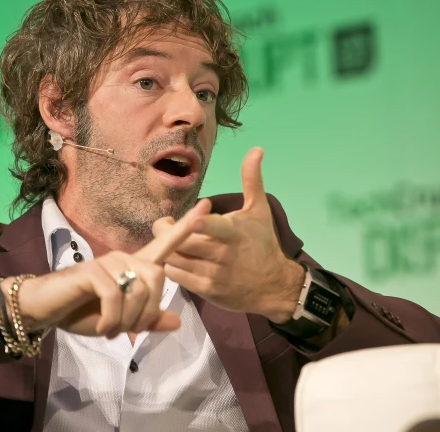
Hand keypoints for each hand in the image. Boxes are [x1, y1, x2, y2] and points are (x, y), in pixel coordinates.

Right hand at [9, 198, 211, 337]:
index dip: (187, 226)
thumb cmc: (83, 312)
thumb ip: (147, 321)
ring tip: (111, 330)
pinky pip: (115, 297)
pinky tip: (102, 327)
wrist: (45, 310)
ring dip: (127, 320)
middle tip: (129, 331)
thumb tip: (176, 321)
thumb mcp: (120, 322)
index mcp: (134, 267)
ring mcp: (107, 262)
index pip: (166, 243)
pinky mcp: (91, 271)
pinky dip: (112, 319)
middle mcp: (124, 258)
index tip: (208, 206)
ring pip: (138, 291)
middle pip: (158, 278)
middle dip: (148, 312)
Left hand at [152, 148, 303, 323]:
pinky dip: (171, 265)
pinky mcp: (206, 290)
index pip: (211, 227)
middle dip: (167, 231)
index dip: (198, 223)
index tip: (189, 218)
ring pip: (176, 259)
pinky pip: (177, 276)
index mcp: (233, 232)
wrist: (274, 287)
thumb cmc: (262, 244)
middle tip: (166, 224)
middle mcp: (222, 254)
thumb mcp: (259, 211)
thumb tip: (256, 149)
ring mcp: (213, 274)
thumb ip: (252, 180)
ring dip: (167, 247)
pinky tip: (175, 257)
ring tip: (170, 239)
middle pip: (183, 242)